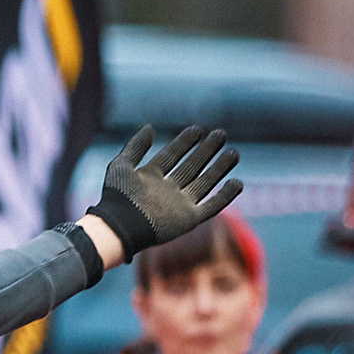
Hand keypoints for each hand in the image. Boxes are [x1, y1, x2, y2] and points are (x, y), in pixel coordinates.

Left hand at [90, 123, 242, 255]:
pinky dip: (224, 196)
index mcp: (150, 178)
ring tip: (233, 152)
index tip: (197, 129)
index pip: (172, 156)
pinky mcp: (188, 220)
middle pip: (191, 167)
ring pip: (204, 183)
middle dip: (206, 151)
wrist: (120, 226)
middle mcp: (167, 190)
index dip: (184, 142)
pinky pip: (211, 207)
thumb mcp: (121, 165)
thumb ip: (135, 146)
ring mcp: (179, 205)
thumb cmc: (117, 197)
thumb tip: (149, 127)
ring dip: (219, 168)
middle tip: (221, 134)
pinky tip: (236, 182)